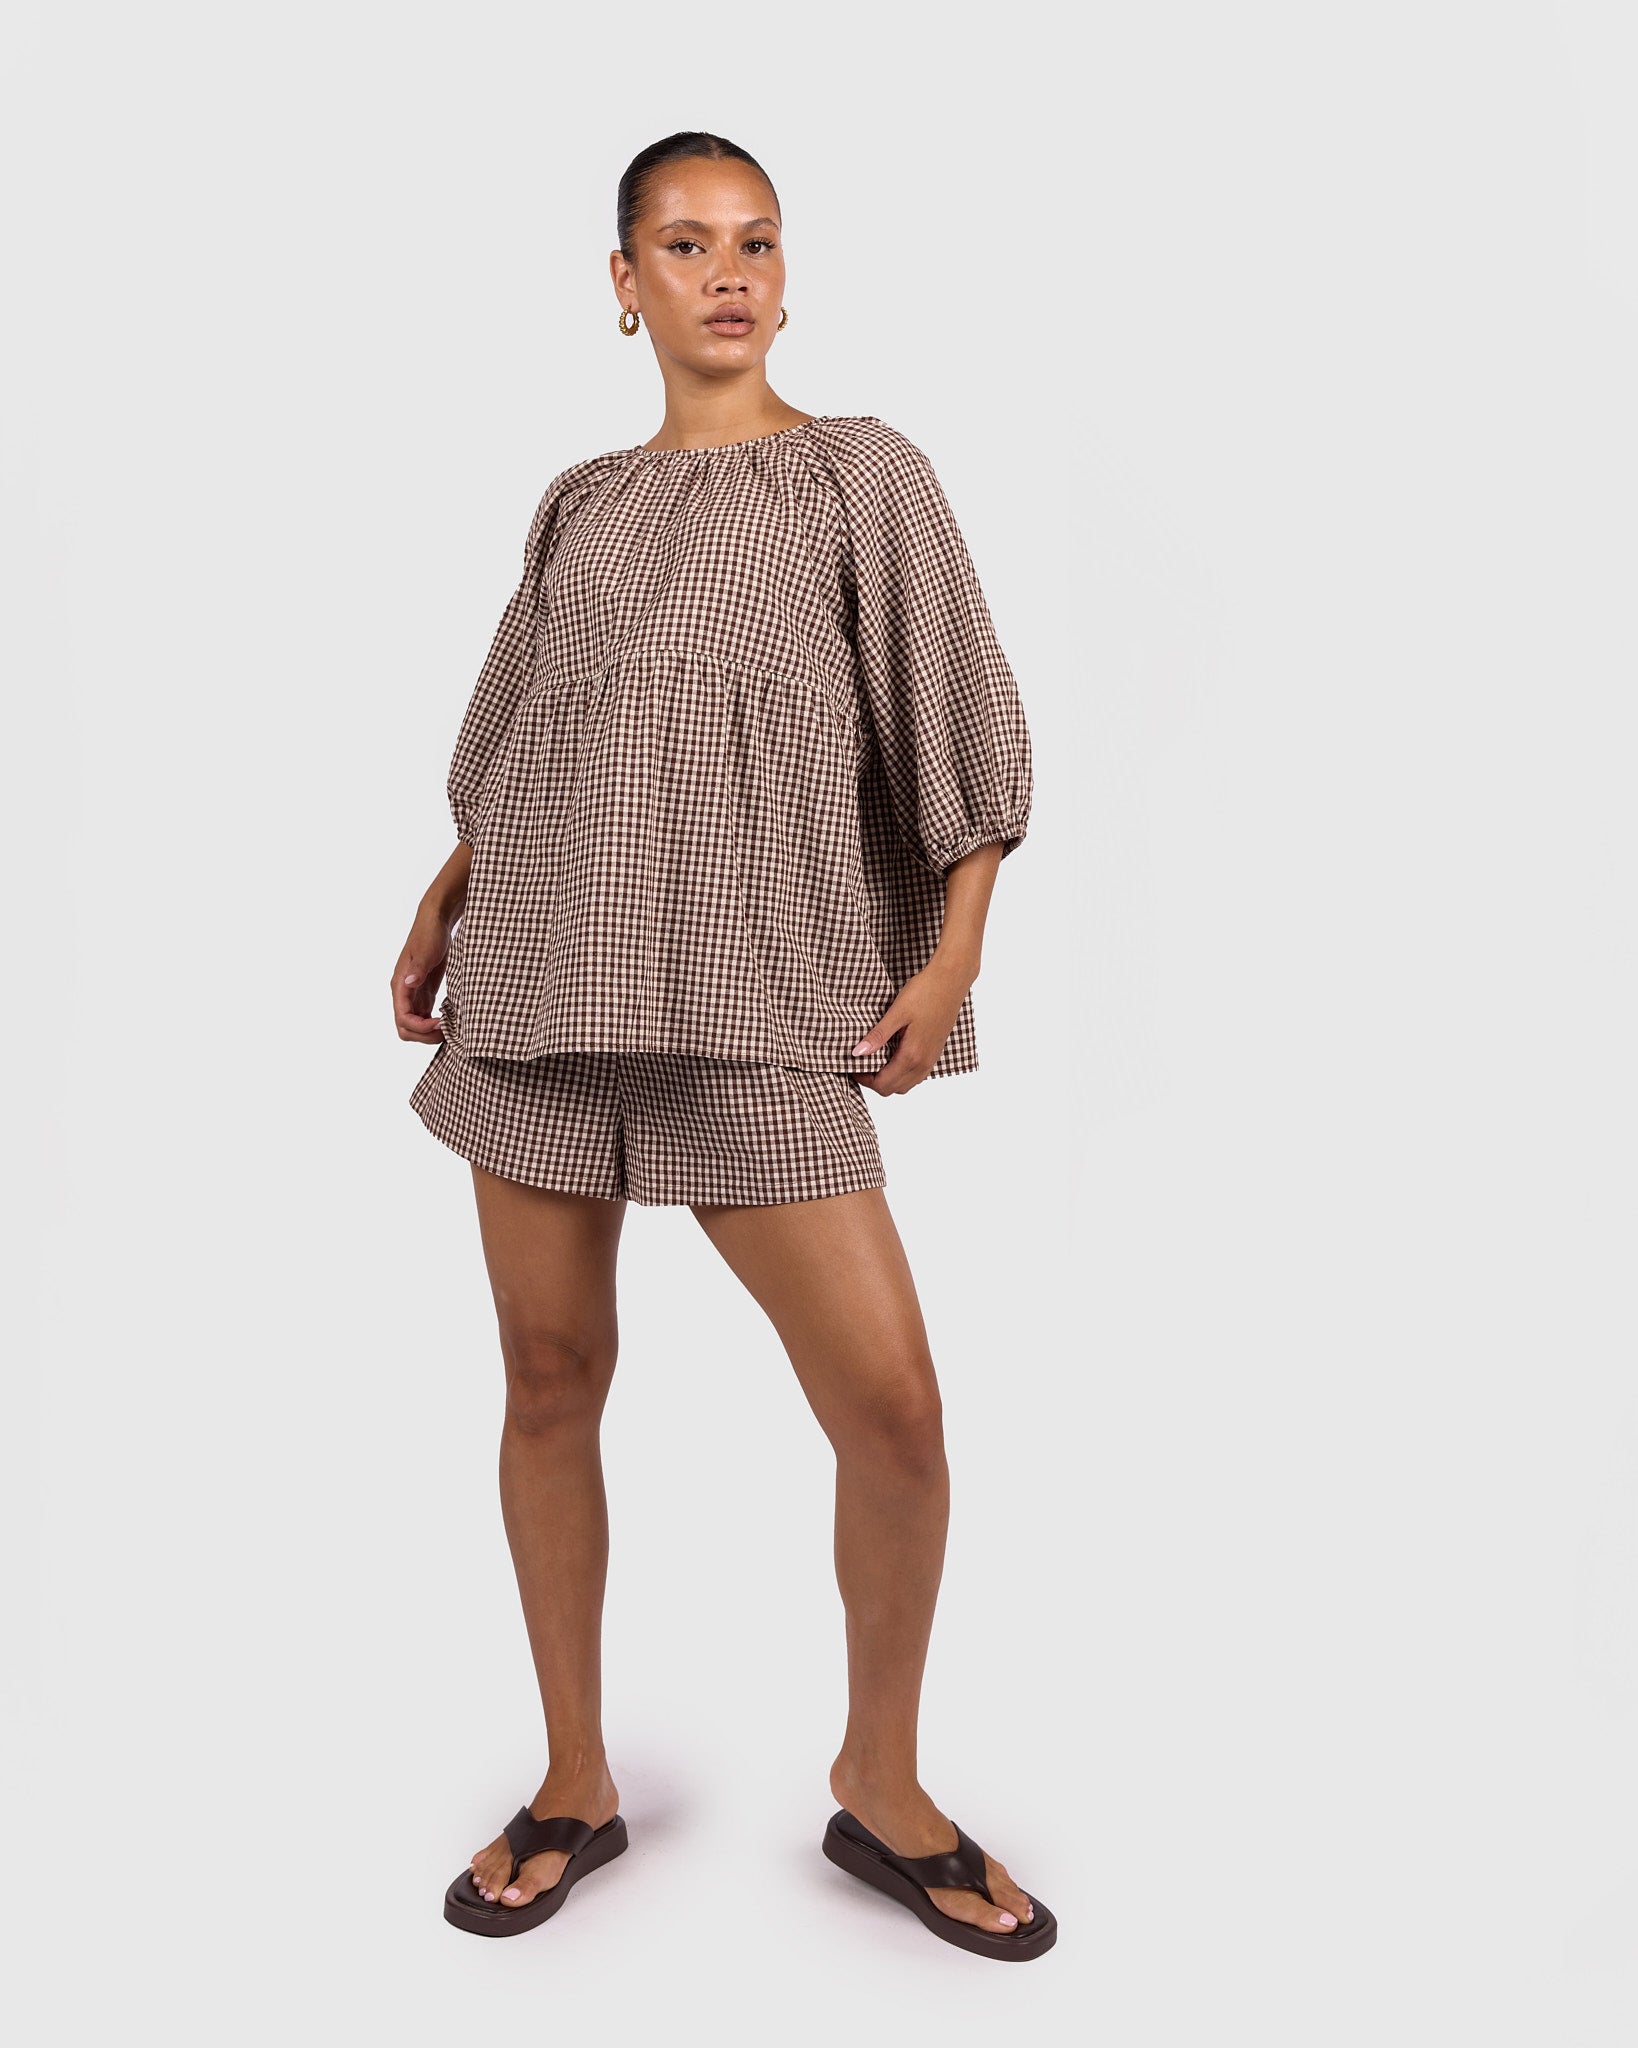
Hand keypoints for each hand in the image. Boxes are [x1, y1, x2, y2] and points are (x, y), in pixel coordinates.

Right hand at [392, 902, 454, 1042]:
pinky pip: (425, 1017)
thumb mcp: (426, 950)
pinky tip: (450, 1021)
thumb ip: (417, 967)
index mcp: (400, 985)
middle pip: (406, 1028)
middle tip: (447, 1031)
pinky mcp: (424, 993)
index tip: (441, 1023)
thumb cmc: (430, 933)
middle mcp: (403, 993)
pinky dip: (435, 1024)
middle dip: (424, 1035)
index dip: (421, 1027)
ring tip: (451, 1029)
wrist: (436, 921)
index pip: (403, 1018)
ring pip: (415, 1026)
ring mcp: (414, 994)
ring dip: (430, 1033)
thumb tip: (408, 984)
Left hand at [851, 954, 975, 1095]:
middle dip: (875, 1081)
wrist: (951, 980)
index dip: (864, 1079)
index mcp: (912, 1056)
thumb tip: (857, 1053)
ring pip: (906, 1084)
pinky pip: (915, 1074)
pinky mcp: (934, 1052)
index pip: (883, 1084)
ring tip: (875, 1058)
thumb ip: (877, 1036)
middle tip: (861, 1063)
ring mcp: (931, 1059)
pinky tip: (892, 1053)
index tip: (854, 1064)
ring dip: (889, 1078)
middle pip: (894, 1089)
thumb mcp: (896, 1013)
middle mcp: (924, 1063)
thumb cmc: (925, 992)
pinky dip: (901, 1072)